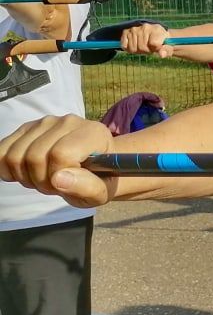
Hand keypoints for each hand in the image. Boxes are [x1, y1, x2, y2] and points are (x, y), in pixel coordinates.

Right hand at [0, 115, 115, 207]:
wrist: (95, 166)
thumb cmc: (100, 179)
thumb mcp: (102, 192)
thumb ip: (87, 187)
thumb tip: (59, 179)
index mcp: (93, 134)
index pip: (60, 154)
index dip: (57, 178)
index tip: (67, 185)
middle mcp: (69, 122)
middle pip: (34, 156)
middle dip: (40, 181)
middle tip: (54, 185)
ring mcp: (46, 122)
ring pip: (14, 155)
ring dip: (24, 176)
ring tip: (44, 178)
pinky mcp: (27, 128)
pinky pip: (2, 150)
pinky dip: (7, 168)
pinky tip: (25, 172)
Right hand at [121, 23, 173, 58]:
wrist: (155, 35)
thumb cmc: (162, 42)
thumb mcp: (168, 47)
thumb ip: (166, 50)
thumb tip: (162, 55)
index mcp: (156, 29)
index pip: (153, 44)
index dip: (155, 49)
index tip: (158, 46)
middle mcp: (144, 27)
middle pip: (142, 47)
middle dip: (146, 51)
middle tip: (150, 46)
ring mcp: (134, 29)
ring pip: (133, 48)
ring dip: (138, 50)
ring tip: (143, 45)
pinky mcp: (126, 32)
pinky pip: (124, 46)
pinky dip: (129, 49)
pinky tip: (135, 45)